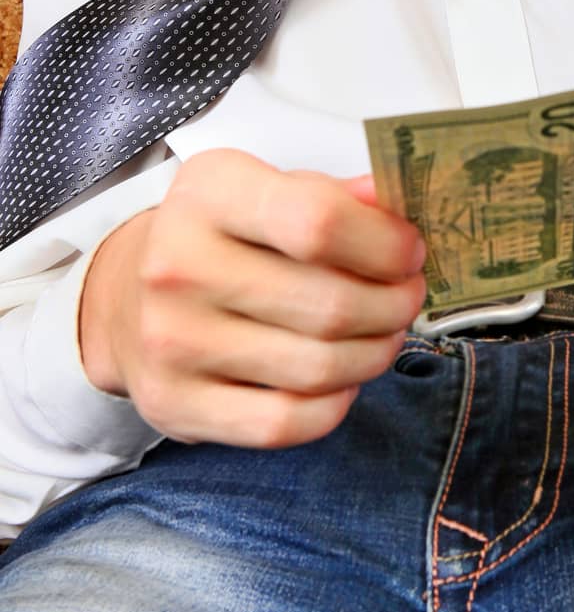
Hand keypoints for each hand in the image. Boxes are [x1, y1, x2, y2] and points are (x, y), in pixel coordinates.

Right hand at [78, 151, 424, 448]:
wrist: (124, 297)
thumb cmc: (218, 236)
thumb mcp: (266, 188)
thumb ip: (335, 195)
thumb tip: (397, 201)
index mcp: (209, 193)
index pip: (317, 220)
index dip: (384, 243)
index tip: (410, 251)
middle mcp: (179, 266)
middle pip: (328, 304)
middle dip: (393, 305)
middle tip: (408, 297)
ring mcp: (172, 342)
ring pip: (316, 368)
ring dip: (374, 354)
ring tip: (384, 334)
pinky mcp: (174, 405)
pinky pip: (284, 423)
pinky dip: (334, 406)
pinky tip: (342, 380)